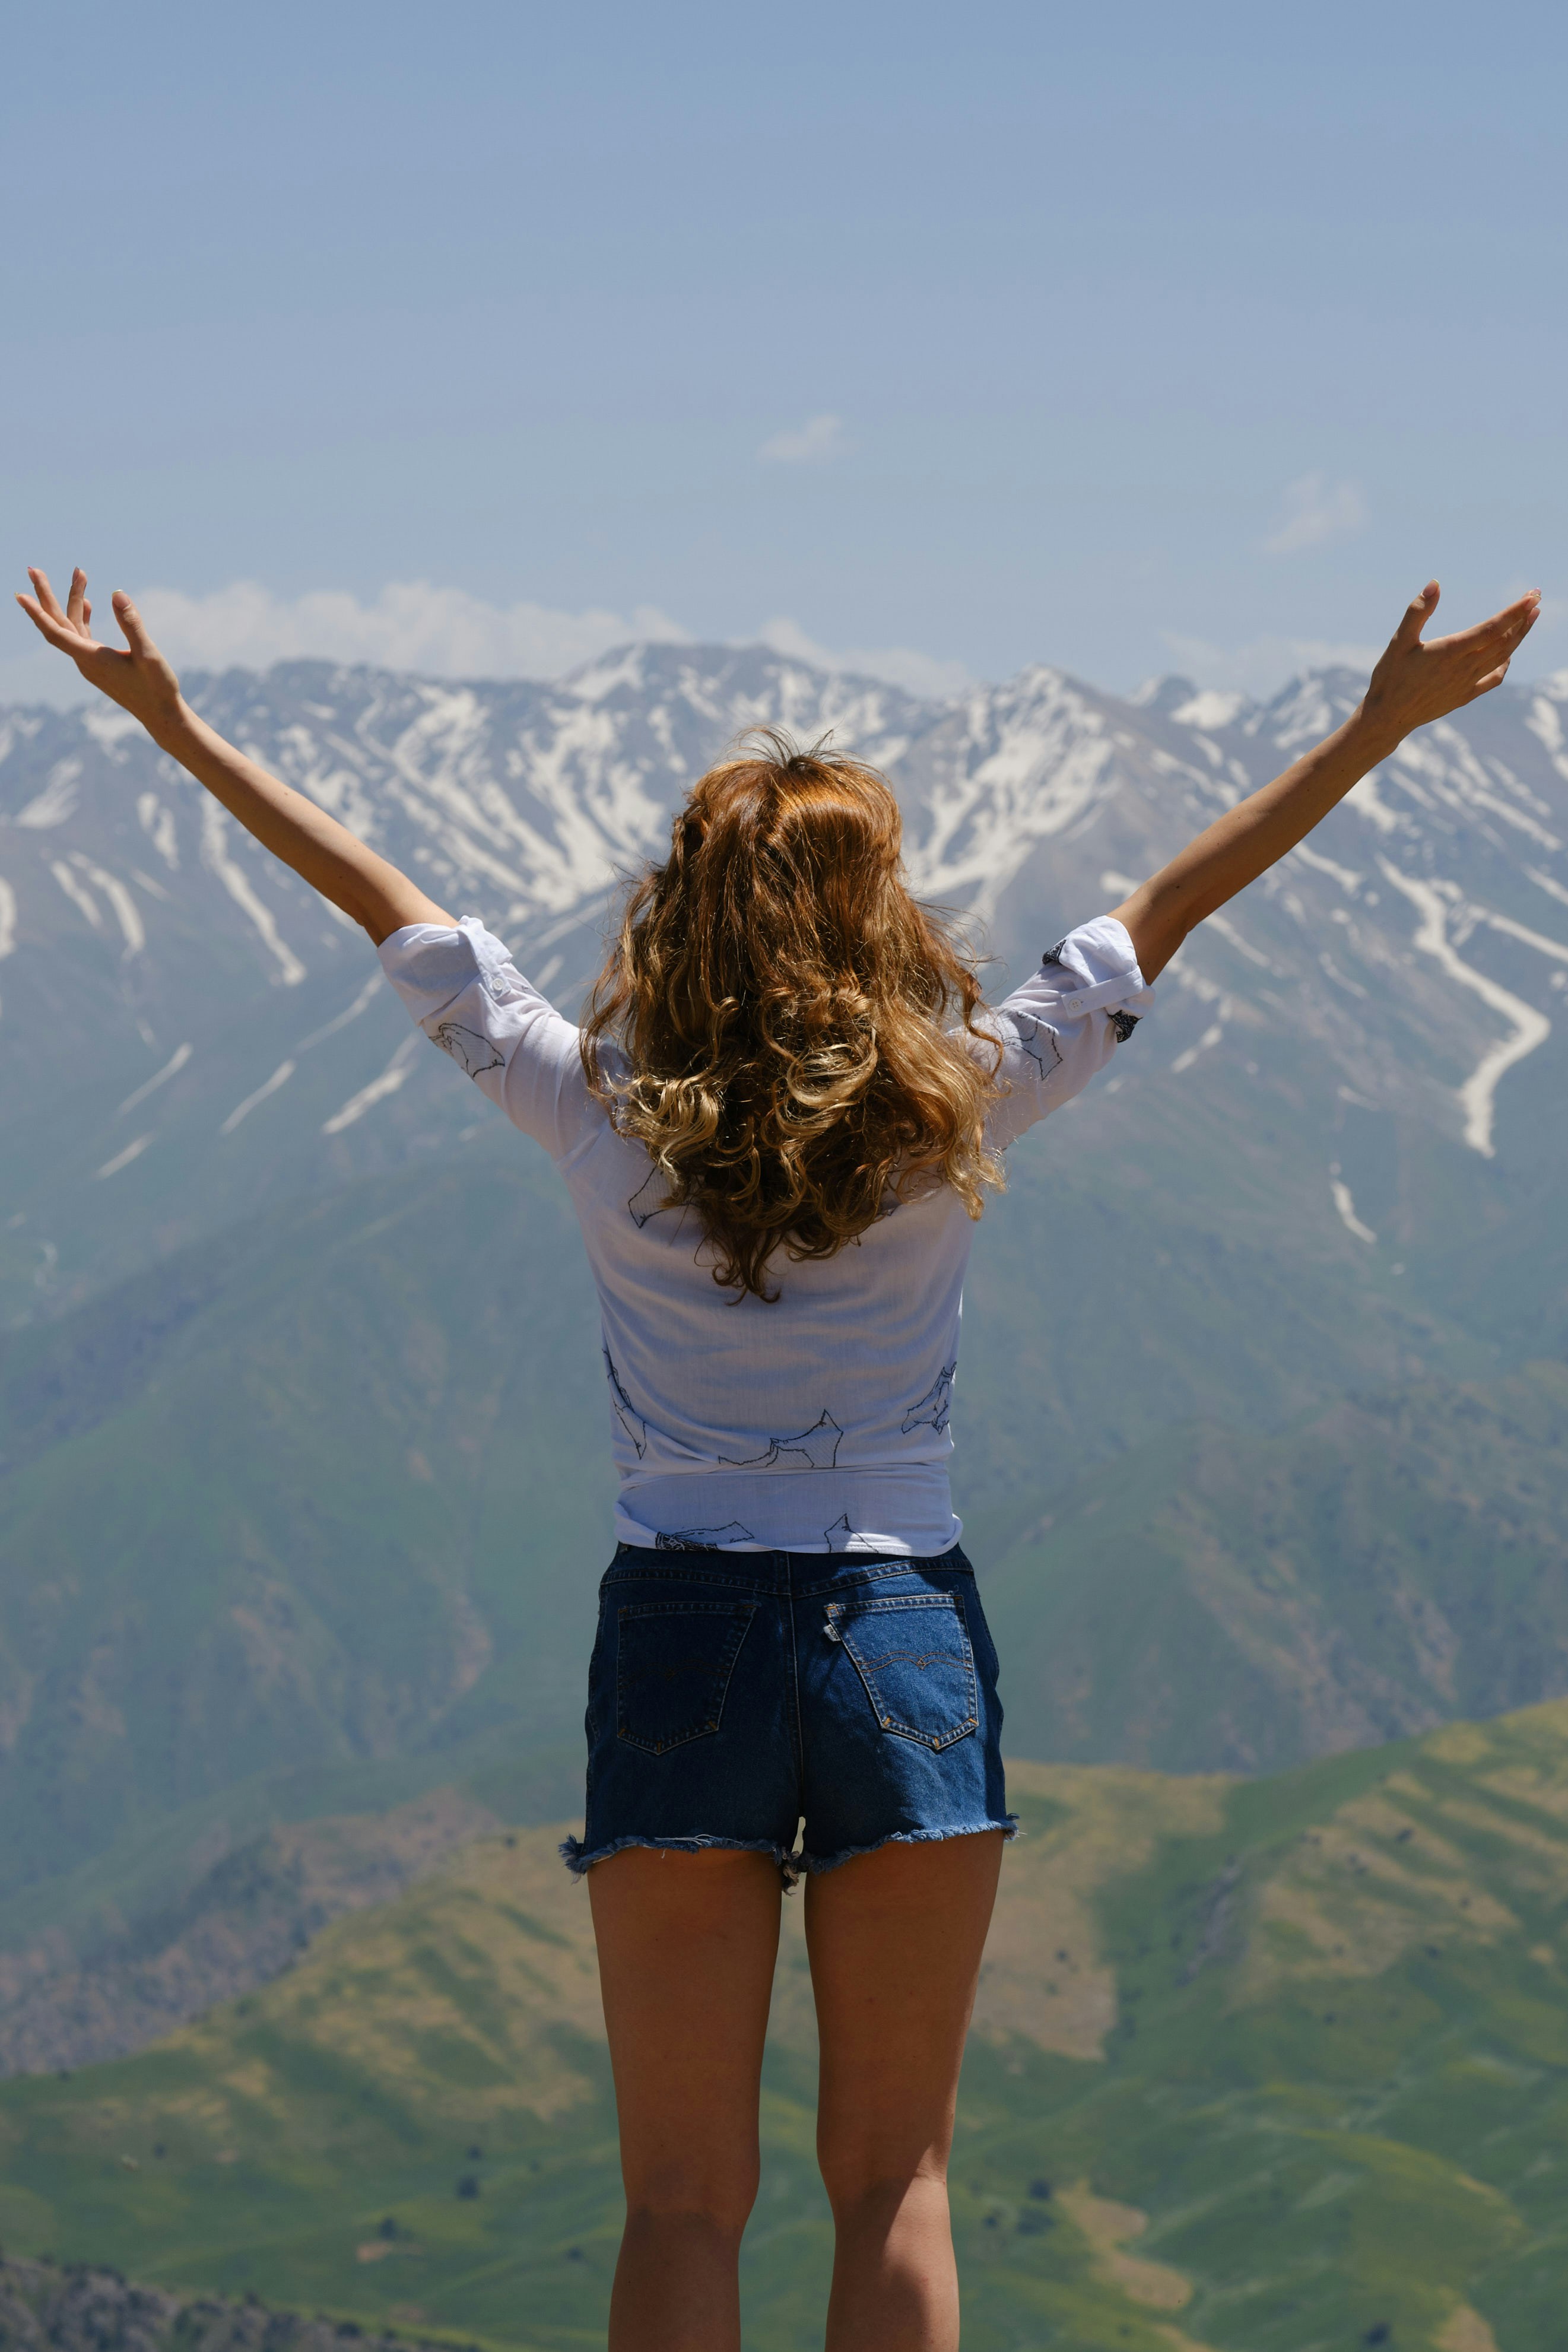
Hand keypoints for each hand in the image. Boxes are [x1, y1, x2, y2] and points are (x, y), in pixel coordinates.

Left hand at [15, 567, 184, 735]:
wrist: (161, 715)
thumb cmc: (157, 688)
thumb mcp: (147, 654)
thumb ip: (131, 624)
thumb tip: (117, 593)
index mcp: (92, 659)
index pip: (56, 632)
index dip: (37, 613)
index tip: (20, 595)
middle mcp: (85, 660)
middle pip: (57, 624)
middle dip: (46, 596)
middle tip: (33, 570)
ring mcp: (90, 662)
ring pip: (71, 627)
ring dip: (72, 600)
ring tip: (79, 573)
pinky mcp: (99, 664)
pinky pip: (81, 636)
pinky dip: (80, 617)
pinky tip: (86, 603)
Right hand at [1360, 580, 1540, 748]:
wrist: (1387, 719)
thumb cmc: (1390, 678)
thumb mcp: (1399, 641)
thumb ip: (1417, 612)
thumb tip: (1434, 584)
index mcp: (1450, 652)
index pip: (1492, 628)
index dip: (1515, 612)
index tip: (1531, 596)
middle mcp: (1464, 668)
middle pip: (1504, 641)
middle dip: (1523, 619)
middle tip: (1536, 599)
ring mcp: (1467, 684)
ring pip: (1502, 657)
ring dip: (1518, 637)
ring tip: (1530, 619)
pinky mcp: (1464, 695)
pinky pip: (1493, 678)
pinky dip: (1504, 664)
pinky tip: (1508, 655)